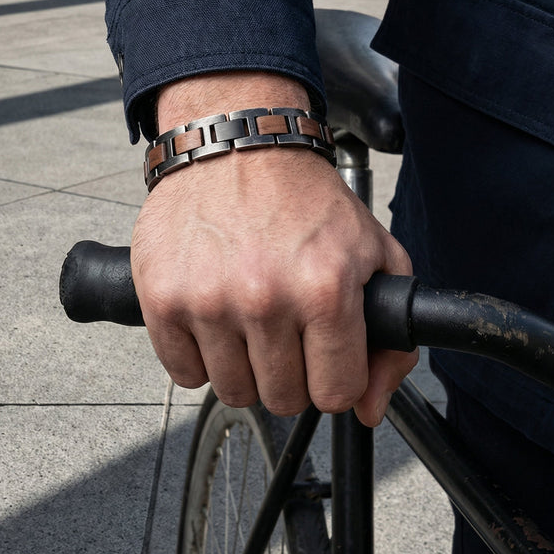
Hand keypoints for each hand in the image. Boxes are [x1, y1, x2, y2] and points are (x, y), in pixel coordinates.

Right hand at [130, 73, 417, 425]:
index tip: (323, 356)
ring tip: (248, 319)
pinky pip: (183, 373)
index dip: (333, 378)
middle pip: (282, 399)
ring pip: (233, 391)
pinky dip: (199, 355)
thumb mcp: (374, 253)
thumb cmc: (304, 197)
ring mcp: (208, 301)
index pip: (336, 393)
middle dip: (290, 373)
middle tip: (284, 330)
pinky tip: (213, 317)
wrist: (238, 144)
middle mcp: (265, 299)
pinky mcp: (163, 298)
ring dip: (244, 366)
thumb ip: (391, 339)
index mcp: (325, 289)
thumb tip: (368, 408)